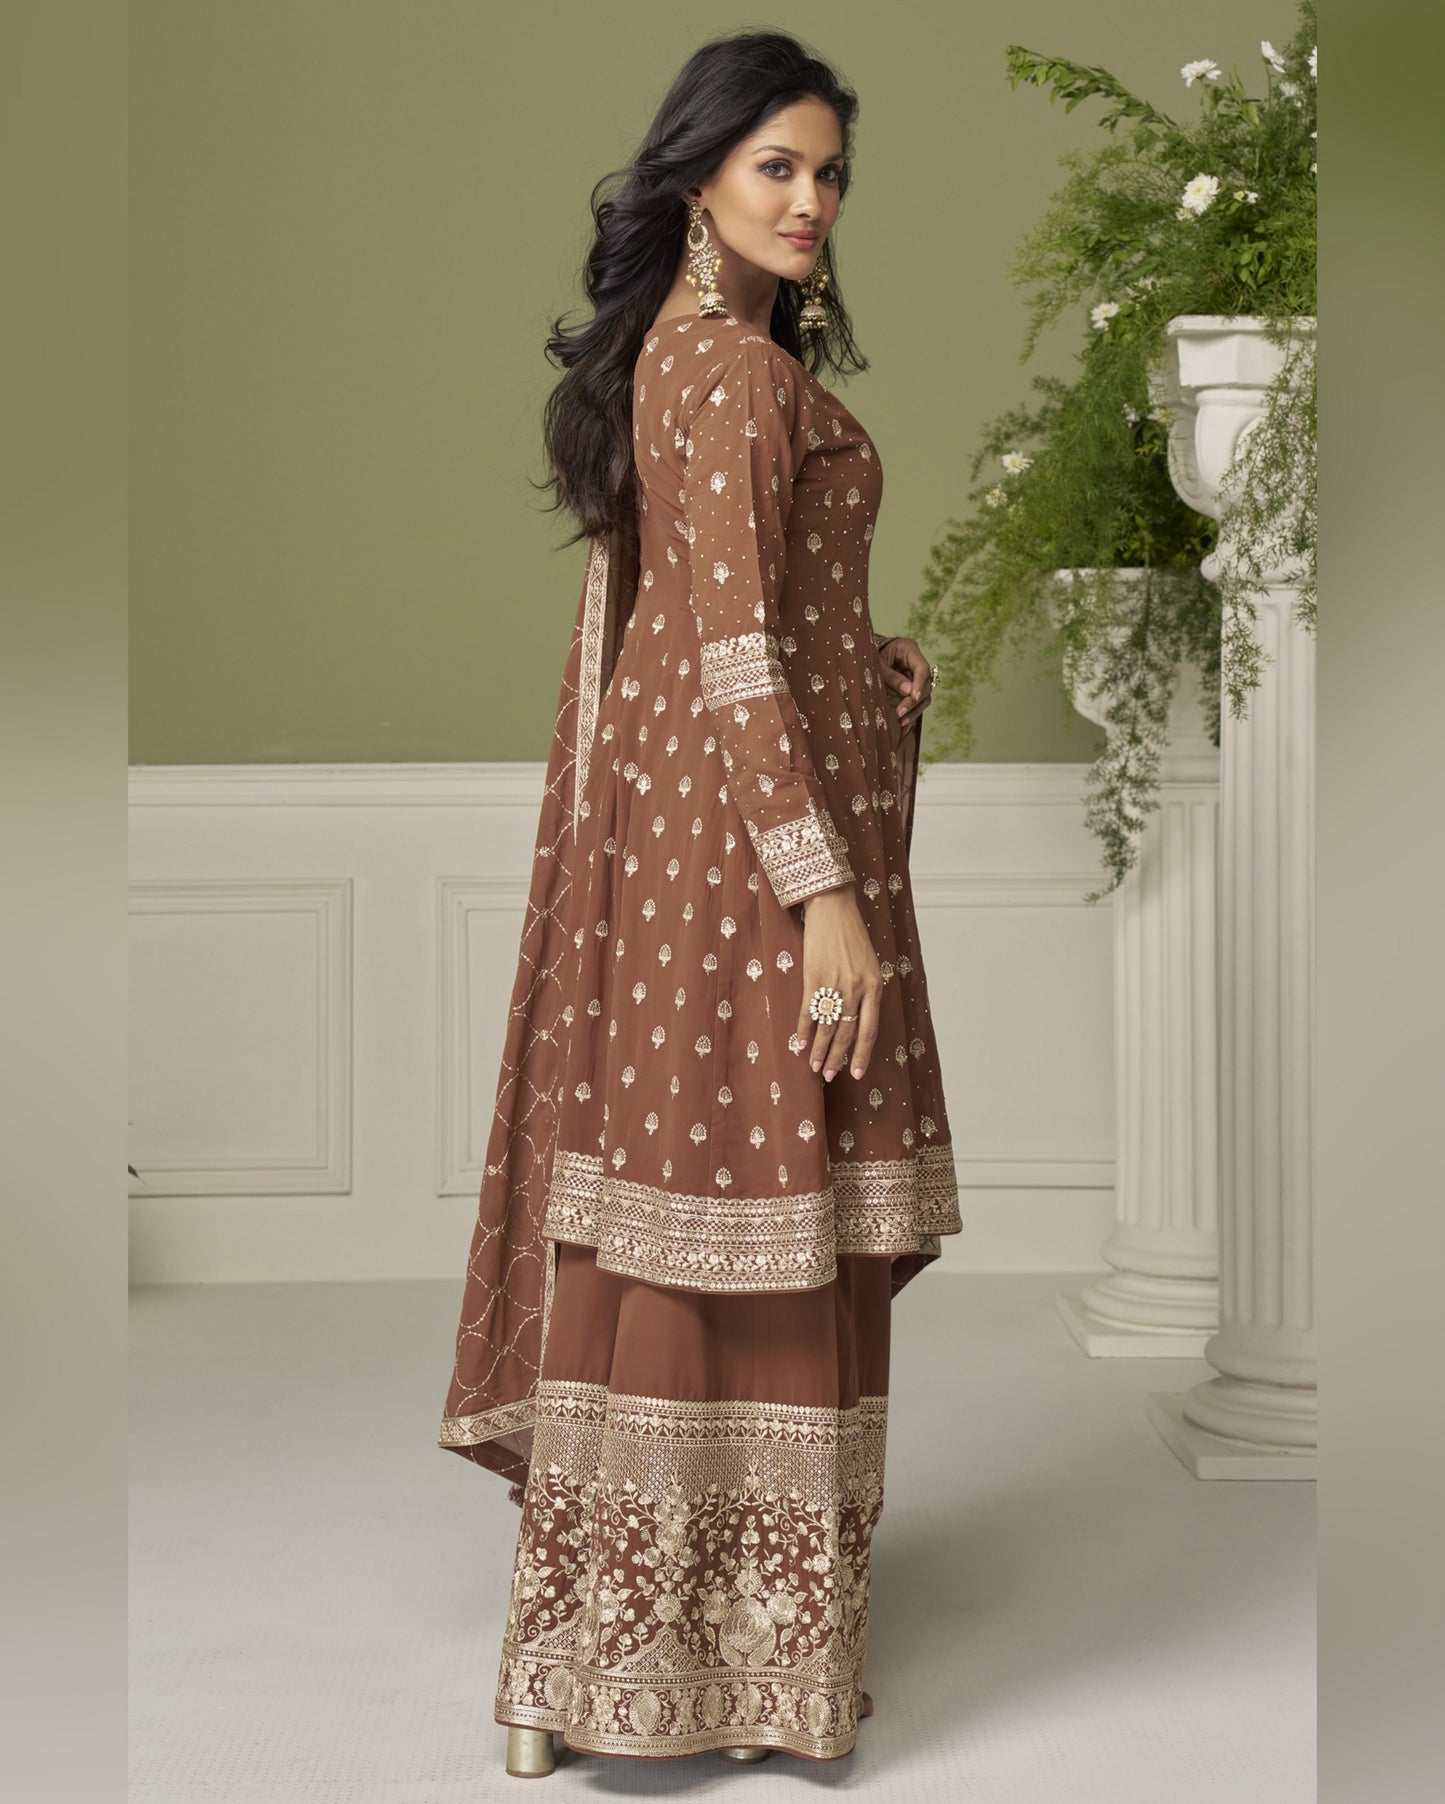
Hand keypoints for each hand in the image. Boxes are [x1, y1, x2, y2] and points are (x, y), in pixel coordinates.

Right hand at [794, 885, 882, 1081]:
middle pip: (847, 1033)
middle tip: (828, 1076)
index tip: (856, 1074)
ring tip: (813, 1067)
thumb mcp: (869, 964)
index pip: (869, 1030)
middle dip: (837, 1058)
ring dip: (819, 1050)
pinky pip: (808, 1011)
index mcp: (875, 986)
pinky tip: (800, 1043)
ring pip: (827, 1027)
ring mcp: (835, 984)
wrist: (832, 908)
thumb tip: (857, 1019)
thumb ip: (866, 991)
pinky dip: (803, 1029)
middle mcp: (857, 988)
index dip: (861, 1054)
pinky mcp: (813, 977)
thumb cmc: (852, 936)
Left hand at [877, 636, 934, 732]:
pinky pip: (917, 702)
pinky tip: (903, 724)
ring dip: (914, 709)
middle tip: (900, 713)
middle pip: (926, 683)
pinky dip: (911, 712)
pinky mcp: (911, 687)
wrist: (861, 655)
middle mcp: (915, 662)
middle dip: (914, 700)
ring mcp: (915, 675)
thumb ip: (892, 677)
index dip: (920, 684)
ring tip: (901, 722)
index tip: (913, 697)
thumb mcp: (876, 664)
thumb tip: (908, 692)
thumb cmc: (868, 655)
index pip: (922, 668)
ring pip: (924, 695)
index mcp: (908, 649)